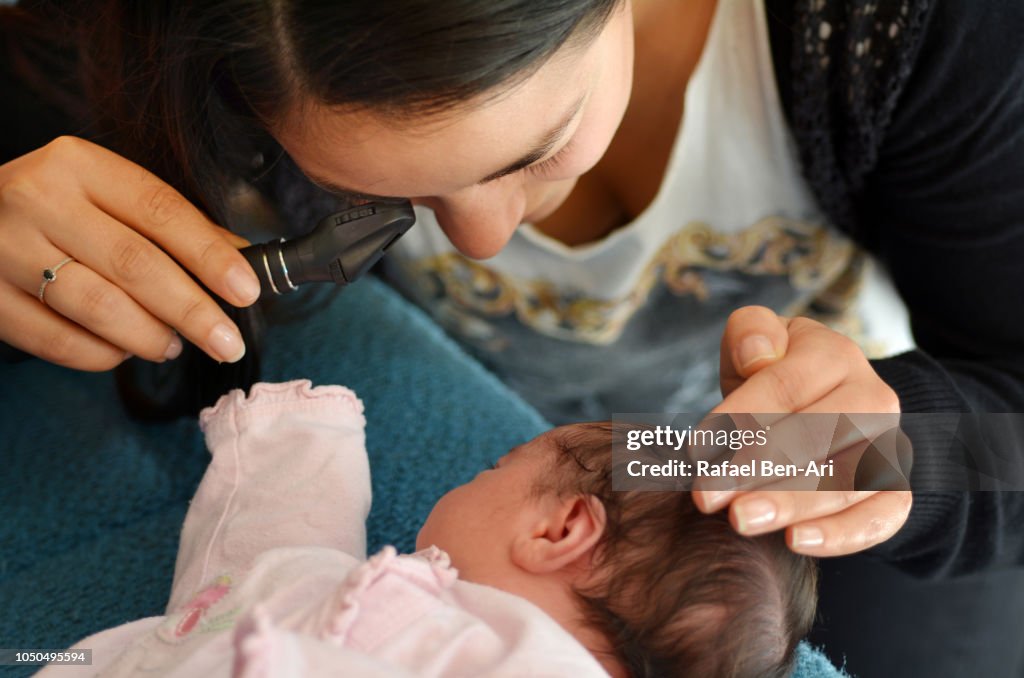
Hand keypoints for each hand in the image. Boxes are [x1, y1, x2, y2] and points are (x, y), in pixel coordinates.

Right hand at [0, 136, 259, 369]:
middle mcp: (38, 199)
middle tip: (228, 343)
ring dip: (148, 336)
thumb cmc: (57, 207)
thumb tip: (240, 260)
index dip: (210, 255)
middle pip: (135, 264)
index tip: (247, 291)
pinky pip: (56, 340)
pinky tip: (123, 352)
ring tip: (173, 346)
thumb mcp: (107, 193)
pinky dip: (101, 355)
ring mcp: (3, 248)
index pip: (161, 211)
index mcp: (79, 165)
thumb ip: (170, 222)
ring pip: (97, 306)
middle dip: (192, 311)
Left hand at [694, 306, 912, 555]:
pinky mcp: (896, 491)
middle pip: (820, 435)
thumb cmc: (773, 378)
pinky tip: (797, 541)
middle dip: (758, 467)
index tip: (697, 452)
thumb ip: (750, 332)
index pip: (785, 387)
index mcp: (834, 354)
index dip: (739, 419)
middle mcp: (873, 397)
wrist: (820, 409)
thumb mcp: (756, 342)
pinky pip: (880, 517)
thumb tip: (756, 356)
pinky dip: (842, 534)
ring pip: (847, 479)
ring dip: (791, 503)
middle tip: (709, 497)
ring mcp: (890, 445)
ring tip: (741, 520)